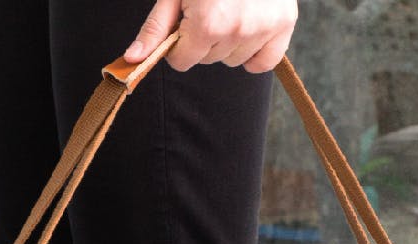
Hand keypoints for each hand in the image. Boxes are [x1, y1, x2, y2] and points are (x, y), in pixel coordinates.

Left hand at [124, 0, 297, 72]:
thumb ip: (156, 28)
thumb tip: (132, 60)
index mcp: (207, 24)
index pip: (181, 62)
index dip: (178, 44)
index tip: (184, 22)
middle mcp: (237, 30)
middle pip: (207, 60)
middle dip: (203, 39)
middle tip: (211, 7)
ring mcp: (263, 29)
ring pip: (232, 60)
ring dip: (228, 43)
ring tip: (231, 9)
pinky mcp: (284, 24)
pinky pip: (263, 62)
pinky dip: (254, 53)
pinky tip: (248, 30)